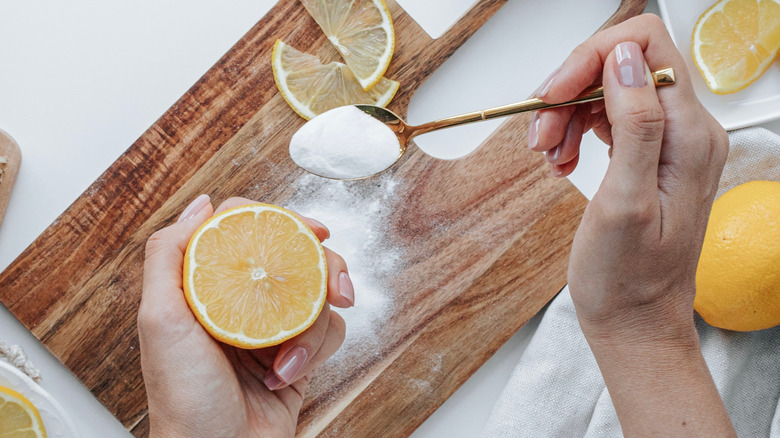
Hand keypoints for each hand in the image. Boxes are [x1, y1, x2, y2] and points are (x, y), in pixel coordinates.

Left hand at [139, 195, 353, 437]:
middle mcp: (243, 300)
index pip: (248, 230)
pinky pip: (328, 333)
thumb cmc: (182, 396)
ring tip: (288, 358)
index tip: (312, 229)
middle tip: (336, 287)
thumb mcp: (159, 319)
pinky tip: (286, 375)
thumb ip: (168, 255)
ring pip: (318, 295)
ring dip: (311, 327)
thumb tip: (202, 204)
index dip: (282, 220)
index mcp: (209, 285)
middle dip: (323, 268)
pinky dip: (314, 353)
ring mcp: (272, 327)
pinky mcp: (298, 355)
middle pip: (294, 256)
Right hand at [530, 14, 734, 435]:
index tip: (552, 94)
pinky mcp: (649, 158)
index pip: (646, 49)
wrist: (634, 321)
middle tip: (540, 135)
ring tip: (548, 156)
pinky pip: (606, 120)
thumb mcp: (625, 202)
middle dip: (570, 92)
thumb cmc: (627, 279)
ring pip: (609, 92)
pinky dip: (574, 133)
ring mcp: (669, 144)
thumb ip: (635, 125)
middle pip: (623, 67)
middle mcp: (688, 132)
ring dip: (566, 116)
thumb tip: (626, 58)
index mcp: (690, 136)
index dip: (592, 59)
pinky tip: (561, 162)